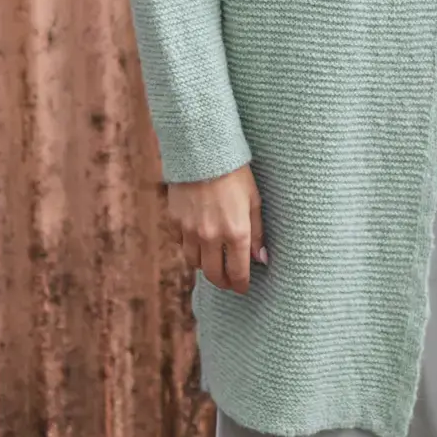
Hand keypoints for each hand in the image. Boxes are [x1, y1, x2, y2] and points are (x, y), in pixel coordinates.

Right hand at [166, 162, 266, 293]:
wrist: (203, 149)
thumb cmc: (235, 172)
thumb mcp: (254, 199)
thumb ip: (258, 232)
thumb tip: (261, 260)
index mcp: (236, 232)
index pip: (238, 273)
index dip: (241, 285)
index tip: (243, 287)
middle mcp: (211, 237)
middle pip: (213, 275)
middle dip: (222, 282)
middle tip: (228, 280)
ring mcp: (190, 231)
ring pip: (194, 263)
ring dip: (205, 265)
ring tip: (213, 259)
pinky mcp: (175, 221)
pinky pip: (181, 244)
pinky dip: (190, 246)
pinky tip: (198, 238)